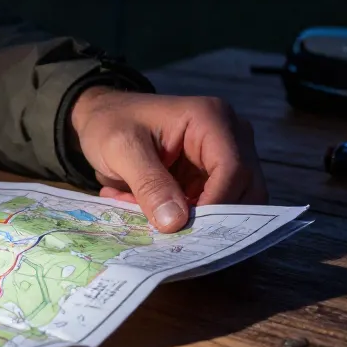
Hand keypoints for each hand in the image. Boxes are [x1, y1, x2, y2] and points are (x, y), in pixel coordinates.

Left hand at [69, 88, 266, 232]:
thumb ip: (149, 183)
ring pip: (232, 204)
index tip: (185, 229)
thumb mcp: (121, 149)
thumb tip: (176, 223)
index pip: (234, 169)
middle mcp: (230, 135)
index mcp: (211, 119)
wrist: (100, 117)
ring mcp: (225, 156)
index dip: (216, 204)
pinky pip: (214, 208)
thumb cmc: (109, 123)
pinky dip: (185, 217)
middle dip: (208, 215)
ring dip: (193, 218)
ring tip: (146, 211)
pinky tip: (148, 208)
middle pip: (246, 190)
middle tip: (166, 229)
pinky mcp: (213, 176)